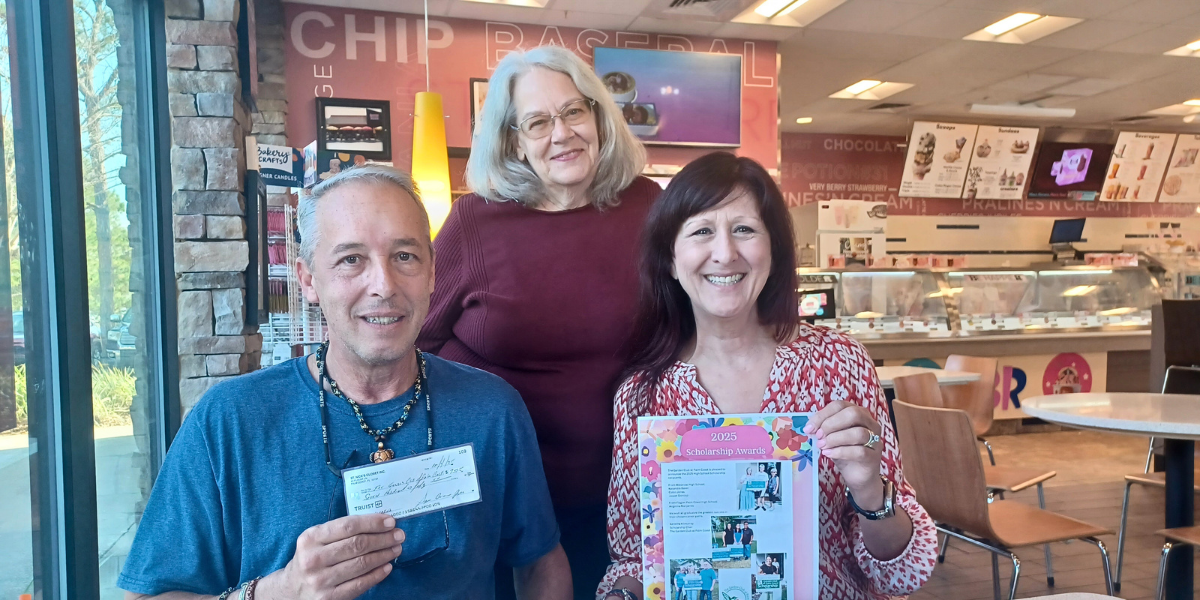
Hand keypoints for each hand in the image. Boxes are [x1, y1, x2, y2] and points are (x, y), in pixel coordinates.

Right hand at [260, 514, 404, 599]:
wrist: (291, 590)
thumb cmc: (311, 558)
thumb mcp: (316, 540)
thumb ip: (341, 530)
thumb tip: (379, 523)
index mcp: (311, 538)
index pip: (348, 526)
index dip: (372, 522)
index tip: (390, 521)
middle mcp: (314, 559)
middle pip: (357, 544)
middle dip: (383, 538)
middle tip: (399, 535)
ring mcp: (321, 580)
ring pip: (361, 564)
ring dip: (384, 555)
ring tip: (396, 549)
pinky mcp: (329, 598)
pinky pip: (360, 584)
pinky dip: (377, 574)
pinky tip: (387, 567)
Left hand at [803, 401, 883, 505]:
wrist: (858, 475)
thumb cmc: (845, 452)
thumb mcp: (832, 437)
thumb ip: (824, 429)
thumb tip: (809, 427)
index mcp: (858, 413)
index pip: (839, 405)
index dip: (822, 415)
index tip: (809, 428)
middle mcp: (870, 423)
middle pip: (853, 414)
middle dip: (831, 424)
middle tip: (818, 436)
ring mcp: (875, 439)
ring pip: (858, 433)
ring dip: (835, 439)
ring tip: (822, 446)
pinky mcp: (874, 456)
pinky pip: (860, 451)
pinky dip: (841, 452)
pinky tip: (829, 454)